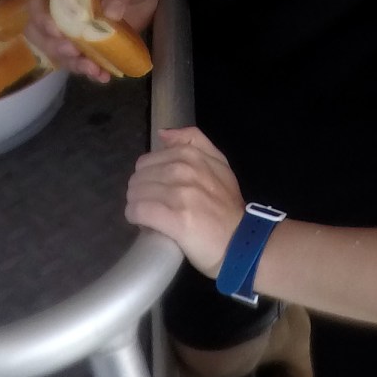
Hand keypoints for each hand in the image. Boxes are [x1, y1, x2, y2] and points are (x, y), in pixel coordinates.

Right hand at [30, 0, 158, 83]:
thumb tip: (110, 13)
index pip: (38, 1)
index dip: (41, 17)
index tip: (58, 31)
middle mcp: (60, 8)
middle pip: (39, 31)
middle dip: (53, 46)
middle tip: (74, 53)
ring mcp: (70, 29)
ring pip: (57, 50)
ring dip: (71, 63)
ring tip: (93, 69)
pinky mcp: (84, 44)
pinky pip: (78, 61)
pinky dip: (88, 70)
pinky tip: (102, 75)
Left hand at [127, 126, 245, 275]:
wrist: (241, 241)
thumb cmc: (227, 206)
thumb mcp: (220, 164)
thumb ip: (194, 141)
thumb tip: (162, 134)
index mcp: (191, 155)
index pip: (146, 161)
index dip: (148, 178)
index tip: (158, 191)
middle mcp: (184, 170)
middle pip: (138, 178)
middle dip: (141, 193)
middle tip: (154, 206)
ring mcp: (179, 194)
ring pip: (135, 194)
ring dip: (137, 207)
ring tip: (151, 217)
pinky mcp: (174, 218)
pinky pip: (138, 211)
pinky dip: (136, 218)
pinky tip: (145, 225)